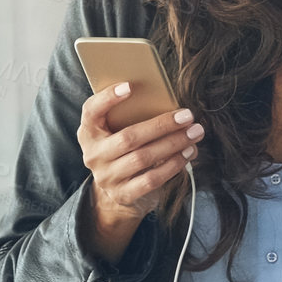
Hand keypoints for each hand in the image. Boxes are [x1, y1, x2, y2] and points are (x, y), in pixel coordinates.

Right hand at [77, 83, 201, 222]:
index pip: (91, 111)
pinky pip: (151, 179)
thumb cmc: (123, 150)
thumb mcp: (117, 132)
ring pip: (142, 158)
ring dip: (173, 144)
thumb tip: (170, 107)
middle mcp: (94, 155)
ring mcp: (107, 177)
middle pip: (128, 137)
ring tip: (193, 134)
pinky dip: (172, 165)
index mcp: (88, 133)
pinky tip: (187, 153)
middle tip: (187, 116)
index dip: (107, 98)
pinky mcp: (123, 194)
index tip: (130, 86)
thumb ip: (130, 117)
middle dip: (162, 125)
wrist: (116, 190)